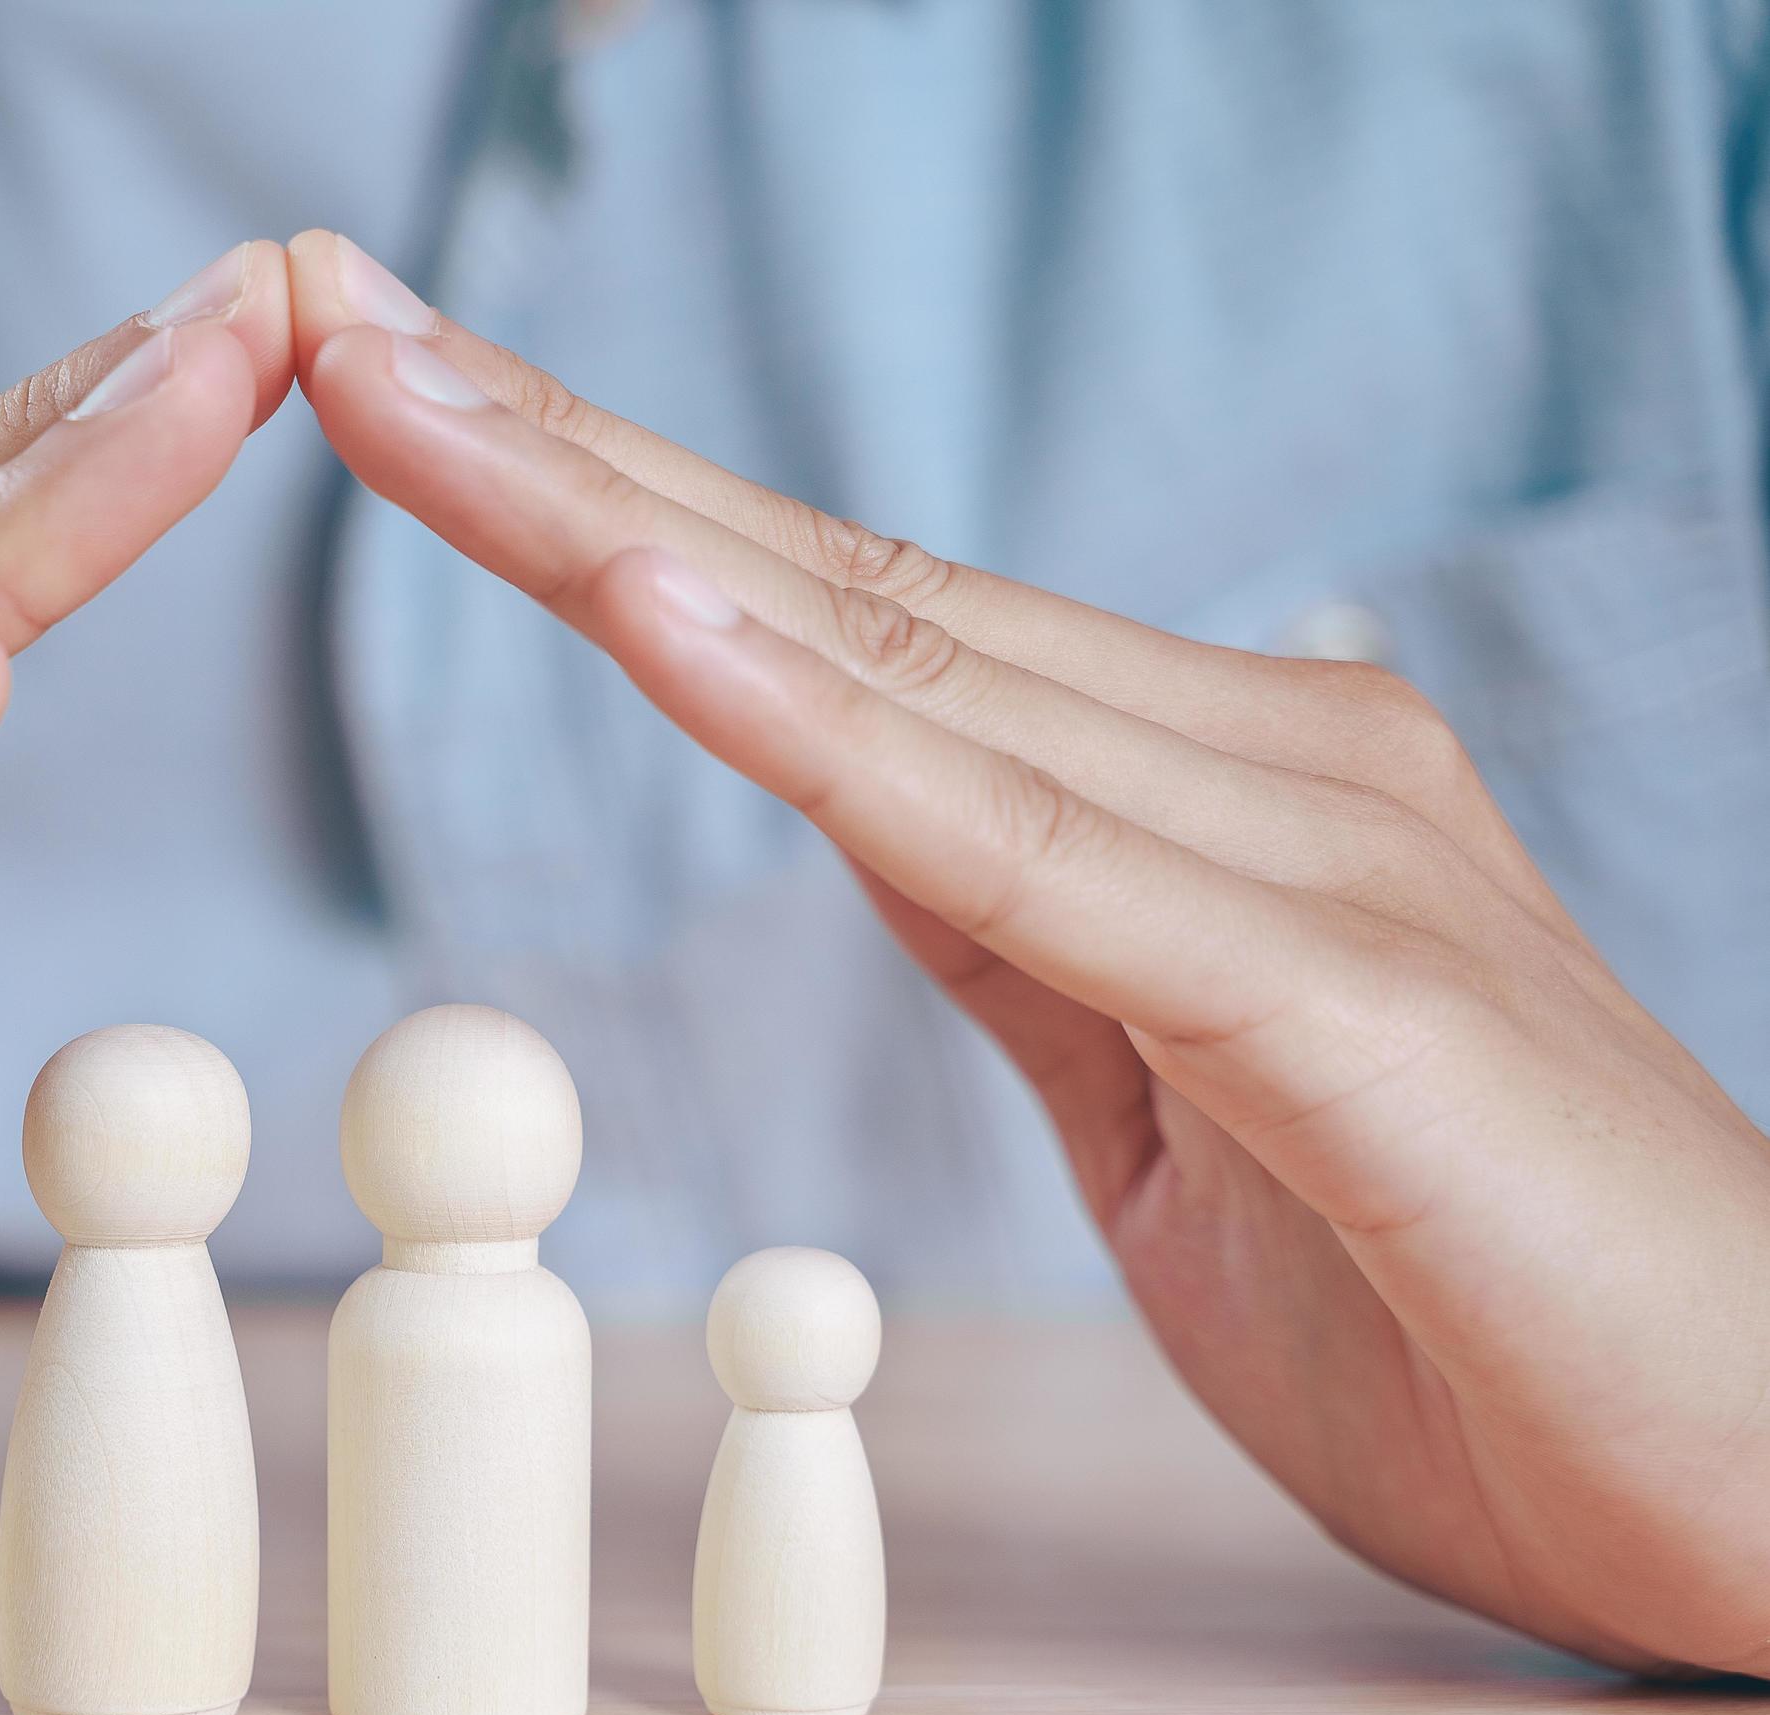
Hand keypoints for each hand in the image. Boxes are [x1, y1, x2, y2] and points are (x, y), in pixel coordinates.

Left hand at [288, 231, 1769, 1674]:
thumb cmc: (1470, 1301)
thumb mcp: (1168, 1103)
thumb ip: (1028, 932)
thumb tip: (862, 803)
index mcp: (1196, 785)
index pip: (845, 611)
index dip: (605, 505)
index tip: (412, 410)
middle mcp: (1252, 756)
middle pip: (835, 581)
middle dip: (556, 455)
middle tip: (334, 322)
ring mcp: (1307, 854)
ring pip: (901, 663)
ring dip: (624, 533)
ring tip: (409, 404)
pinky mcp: (1341, 999)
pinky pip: (1031, 850)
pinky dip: (831, 733)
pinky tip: (660, 618)